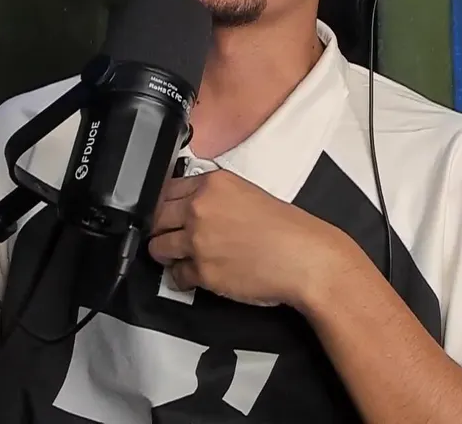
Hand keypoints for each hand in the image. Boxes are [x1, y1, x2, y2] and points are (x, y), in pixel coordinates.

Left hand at [147, 169, 358, 307]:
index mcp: (213, 184)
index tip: (167, 214)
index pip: (165, 189)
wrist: (305, 258)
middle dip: (162, 229)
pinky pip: (175, 276)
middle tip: (173, 237)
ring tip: (184, 257)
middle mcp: (200, 208)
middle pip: (155, 218)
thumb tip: (190, 206)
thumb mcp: (248, 195)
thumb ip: (214, 197)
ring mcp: (198, 241)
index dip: (165, 205)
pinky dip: (183, 278)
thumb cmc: (287, 230)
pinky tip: (198, 274)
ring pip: (158, 247)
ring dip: (167, 254)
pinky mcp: (202, 271)